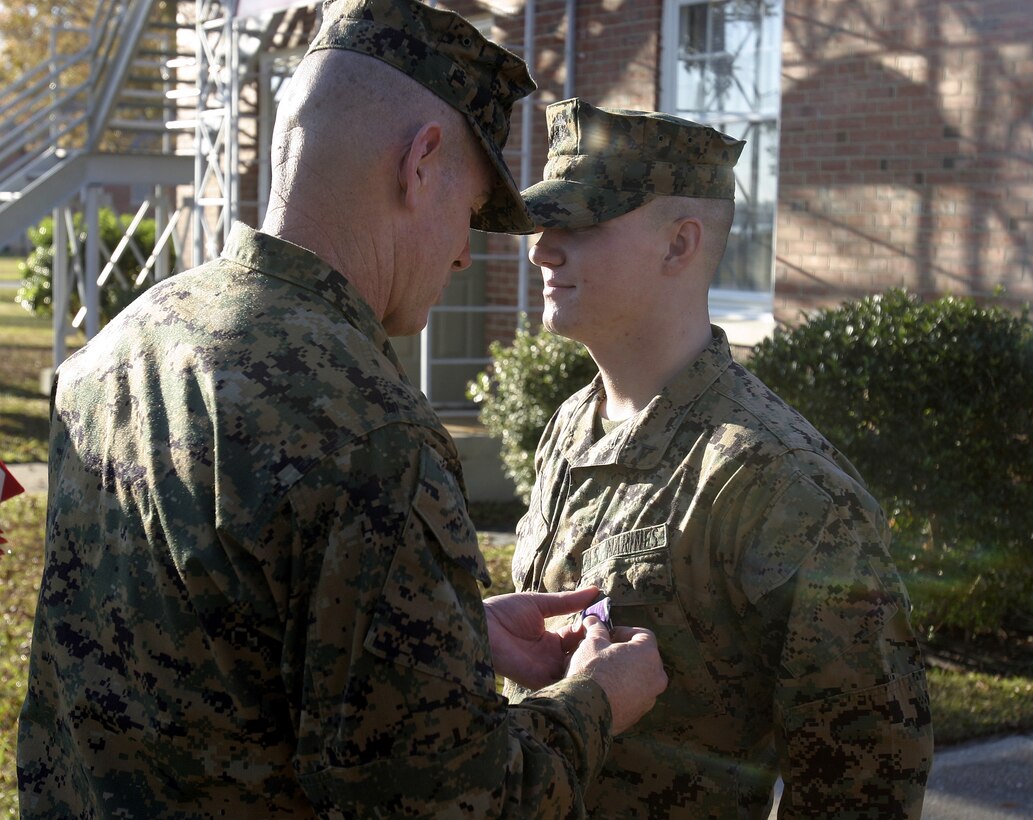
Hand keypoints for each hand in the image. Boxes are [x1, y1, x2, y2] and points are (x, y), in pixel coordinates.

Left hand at [484, 587, 600, 689]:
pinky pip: (563, 683)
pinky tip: (592, 666)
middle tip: (614, 639)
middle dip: (597, 649)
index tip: (608, 622)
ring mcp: (546, 669)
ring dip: (591, 663)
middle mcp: (551, 657)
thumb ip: (567, 602)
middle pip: (582, 657)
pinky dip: (578, 676)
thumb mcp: (540, 604)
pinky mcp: (538, 678)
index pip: (580, 638)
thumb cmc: (504, 612)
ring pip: (576, 672)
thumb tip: (595, 590)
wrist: (480, 624)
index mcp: (551, 640)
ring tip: (609, 652)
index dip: (594, 631)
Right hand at [566, 616, 667, 734]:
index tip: (609, 635)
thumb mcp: (592, 643)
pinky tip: (604, 692)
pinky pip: (634, 697)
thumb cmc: (592, 671)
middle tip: (605, 652)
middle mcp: (656, 676)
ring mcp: (649, 698)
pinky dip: (623, 692)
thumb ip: (597, 630)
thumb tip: (593, 621)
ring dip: (625, 673)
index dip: (625, 632)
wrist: (586, 710)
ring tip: (603, 673)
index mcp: (648, 654)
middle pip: (644, 658)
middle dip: (626, 653)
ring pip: (640, 679)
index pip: (644, 635)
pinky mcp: (639, 714)